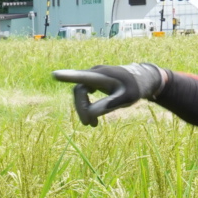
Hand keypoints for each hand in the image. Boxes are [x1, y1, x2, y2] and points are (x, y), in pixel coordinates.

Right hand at [51, 63, 166, 125]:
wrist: (142, 79)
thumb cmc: (135, 88)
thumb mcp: (127, 99)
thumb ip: (110, 105)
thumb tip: (91, 113)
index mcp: (102, 75)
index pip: (82, 77)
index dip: (68, 77)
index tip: (55, 75)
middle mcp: (95, 73)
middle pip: (79, 91)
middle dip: (82, 108)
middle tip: (89, 125)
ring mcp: (93, 76)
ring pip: (80, 93)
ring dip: (84, 109)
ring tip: (93, 125)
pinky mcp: (94, 81)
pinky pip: (84, 93)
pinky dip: (87, 106)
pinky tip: (94, 117)